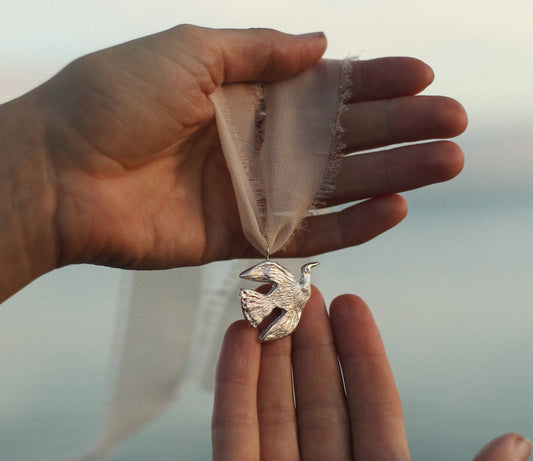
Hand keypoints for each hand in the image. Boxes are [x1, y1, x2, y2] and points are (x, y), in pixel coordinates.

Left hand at [22, 25, 463, 273]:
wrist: (61, 172)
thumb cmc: (113, 99)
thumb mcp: (189, 51)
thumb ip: (260, 51)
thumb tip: (323, 43)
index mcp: (244, 92)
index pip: (324, 88)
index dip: (374, 82)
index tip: (423, 77)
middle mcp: (254, 144)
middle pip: (342, 138)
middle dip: (400, 130)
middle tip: (455, 124)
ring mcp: (250, 194)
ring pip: (335, 187)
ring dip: (392, 176)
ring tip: (446, 163)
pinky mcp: (240, 239)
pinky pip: (306, 236)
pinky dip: (351, 227)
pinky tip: (395, 210)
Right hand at [162, 290, 528, 460]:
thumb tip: (516, 443)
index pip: (374, 407)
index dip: (363, 354)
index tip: (350, 305)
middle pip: (322, 401)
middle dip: (314, 345)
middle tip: (302, 291)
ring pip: (277, 409)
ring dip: (274, 355)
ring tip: (267, 305)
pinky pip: (235, 429)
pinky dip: (236, 383)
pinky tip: (238, 339)